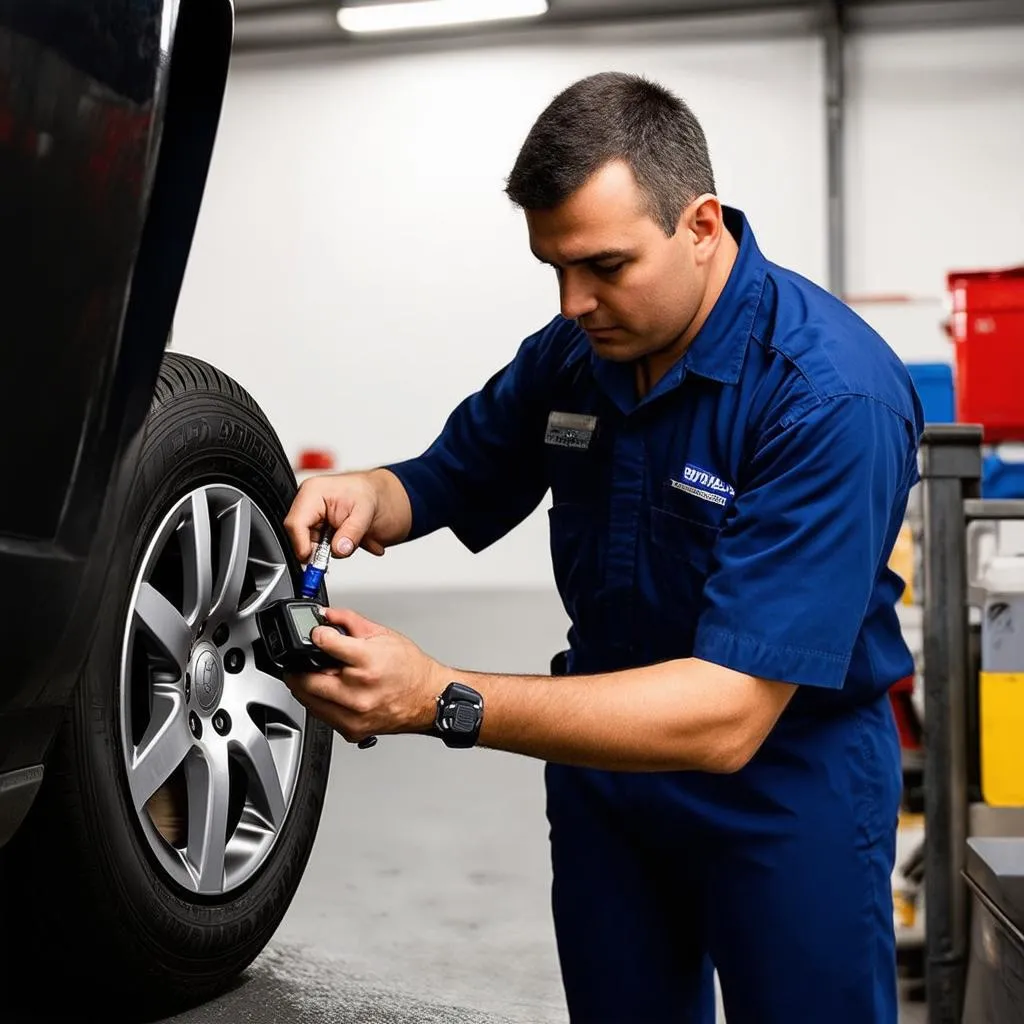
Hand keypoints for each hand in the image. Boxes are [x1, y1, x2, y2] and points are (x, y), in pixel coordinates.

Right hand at [283, 469, 410, 562]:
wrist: (373, 495)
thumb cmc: (367, 494)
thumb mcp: (365, 512)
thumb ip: (352, 532)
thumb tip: (340, 549)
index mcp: (312, 492)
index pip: (295, 524)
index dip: (303, 545)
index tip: (316, 560)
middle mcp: (305, 504)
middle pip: (300, 537)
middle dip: (321, 550)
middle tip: (343, 550)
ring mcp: (308, 517)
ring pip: (309, 546)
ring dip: (332, 549)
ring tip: (352, 538)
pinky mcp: (313, 528)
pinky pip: (317, 547)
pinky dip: (334, 549)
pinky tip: (347, 540)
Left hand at [284, 607, 447, 745]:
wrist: (428, 699)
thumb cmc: (411, 670)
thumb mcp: (384, 635)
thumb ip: (351, 622)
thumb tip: (327, 615)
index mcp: (368, 663)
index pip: (325, 644)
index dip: (317, 634)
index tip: (316, 634)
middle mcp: (359, 692)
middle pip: (306, 679)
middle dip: (298, 667)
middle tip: (298, 661)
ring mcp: (354, 714)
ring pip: (308, 700)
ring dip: (304, 686)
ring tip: (312, 675)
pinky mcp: (351, 730)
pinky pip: (320, 716)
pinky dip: (318, 703)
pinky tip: (328, 693)